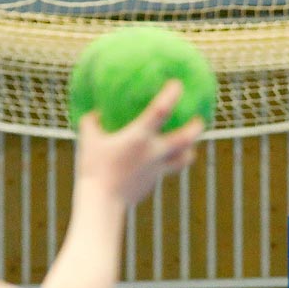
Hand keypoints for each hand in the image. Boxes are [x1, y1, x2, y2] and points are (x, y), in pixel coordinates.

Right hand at [74, 79, 202, 205]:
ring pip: (183, 159)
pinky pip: (165, 171)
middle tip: (200, 119)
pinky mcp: (153, 183)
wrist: (103, 203)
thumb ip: (92, 122)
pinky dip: (166, 164)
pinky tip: (158, 163)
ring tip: (189, 146)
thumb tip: (96, 112)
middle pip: (185, 138)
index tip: (178, 84)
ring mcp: (157, 170)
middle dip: (196, 126)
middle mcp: (154, 152)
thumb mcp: (88, 140)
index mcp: (139, 137)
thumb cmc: (93, 169)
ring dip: (189, 151)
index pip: (161, 110)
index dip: (171, 94)